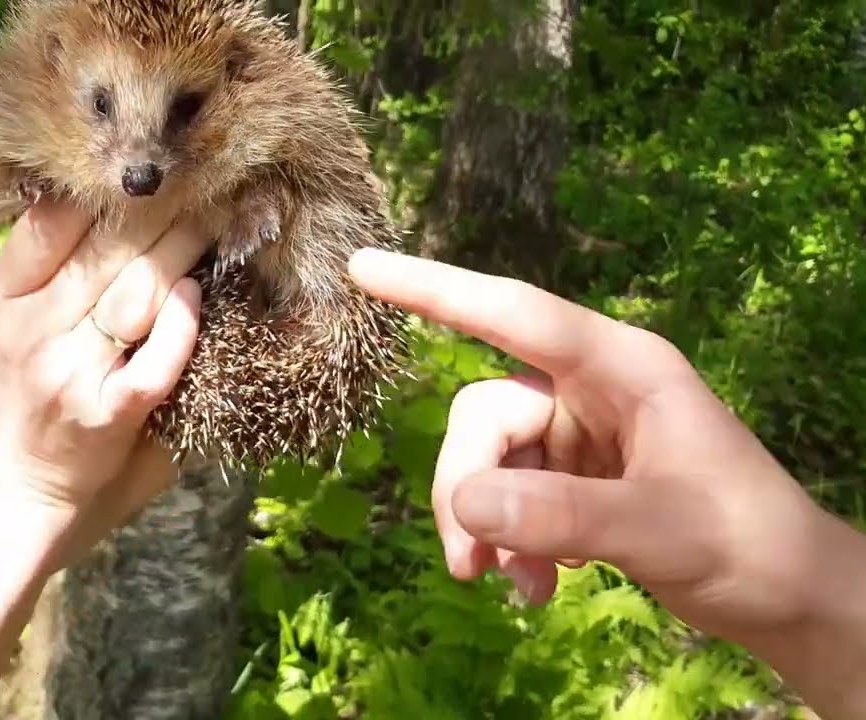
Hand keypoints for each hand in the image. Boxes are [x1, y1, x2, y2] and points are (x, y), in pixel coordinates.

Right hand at [0, 198, 207, 571]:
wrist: (2, 501)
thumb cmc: (11, 404)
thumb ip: (44, 270)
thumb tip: (121, 202)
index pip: (53, 219)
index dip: (107, 186)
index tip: (155, 165)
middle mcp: (30, 330)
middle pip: (108, 246)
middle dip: (168, 206)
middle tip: (216, 176)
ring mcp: (70, 374)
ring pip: (139, 290)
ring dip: (188, 249)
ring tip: (226, 217)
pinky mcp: (109, 417)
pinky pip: (159, 358)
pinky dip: (184, 323)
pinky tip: (198, 293)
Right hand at [347, 248, 864, 646]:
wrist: (786, 597)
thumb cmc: (747, 543)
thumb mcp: (658, 529)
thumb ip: (563, 514)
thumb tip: (464, 502)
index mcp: (621, 366)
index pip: (513, 312)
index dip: (434, 287)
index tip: (363, 266)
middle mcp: (591, 388)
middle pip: (486, 415)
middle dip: (466, 488)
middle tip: (468, 565)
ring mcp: (579, 432)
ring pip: (489, 461)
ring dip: (488, 527)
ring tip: (515, 586)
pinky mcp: (574, 476)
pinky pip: (510, 496)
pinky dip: (511, 542)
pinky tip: (537, 587)